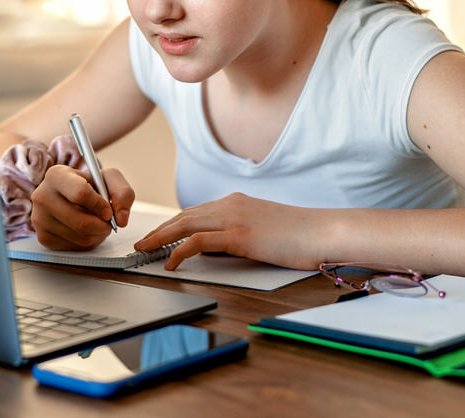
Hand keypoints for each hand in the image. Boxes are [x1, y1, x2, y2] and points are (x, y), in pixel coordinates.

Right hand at [30, 164, 134, 250]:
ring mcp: (39, 218)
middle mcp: (42, 196)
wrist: (69, 195)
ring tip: (97, 224)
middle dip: (102, 226)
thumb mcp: (108, 178)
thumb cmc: (88, 185)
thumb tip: (121, 219)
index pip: (80, 194)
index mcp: (56, 175)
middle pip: (81, 222)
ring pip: (80, 237)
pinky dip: (87, 242)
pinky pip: (74, 247)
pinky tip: (85, 230)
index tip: (108, 211)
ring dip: (97, 234)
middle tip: (107, 222)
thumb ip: (122, 192)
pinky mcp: (43, 237)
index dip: (100, 205)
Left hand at [133, 193, 322, 269]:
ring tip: (145, 250)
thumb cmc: (300, 236)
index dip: (172, 224)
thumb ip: (239, 235)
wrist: (323, 231)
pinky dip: (179, 251)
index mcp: (236, 202)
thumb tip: (218, 251)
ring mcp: (233, 217)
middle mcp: (231, 204)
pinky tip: (170, 262)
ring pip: (184, 225)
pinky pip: (198, 242)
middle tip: (141, 242)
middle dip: (159, 230)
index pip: (195, 212)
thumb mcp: (264, 230)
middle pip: (183, 216)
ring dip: (161, 238)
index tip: (157, 235)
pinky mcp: (238, 234)